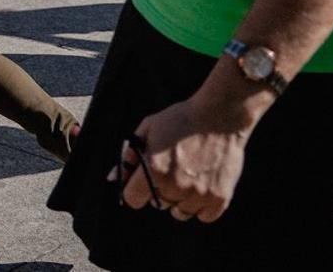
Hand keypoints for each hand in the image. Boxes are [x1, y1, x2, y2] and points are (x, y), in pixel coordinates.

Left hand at [117, 93, 254, 222]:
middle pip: (158, 204)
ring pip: (180, 212)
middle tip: (171, 171)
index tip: (141, 183)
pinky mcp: (220, 198)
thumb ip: (130, 155)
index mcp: (154, 168)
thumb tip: (112, 177)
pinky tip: (201, 188)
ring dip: (180, 200)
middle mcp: (175, 185)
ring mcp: (198, 194)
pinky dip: (202, 207)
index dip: (134, 190)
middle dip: (159, 190)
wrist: (219, 115)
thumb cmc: (181, 119)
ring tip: (187, 178)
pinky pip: (204, 216)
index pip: (132, 199)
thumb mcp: (148, 128)